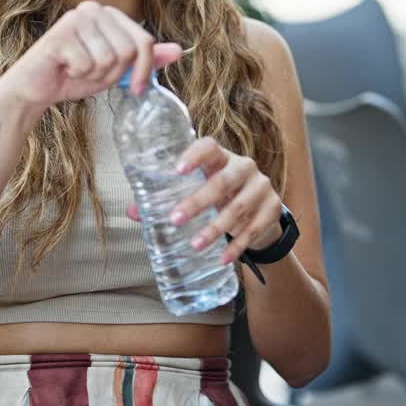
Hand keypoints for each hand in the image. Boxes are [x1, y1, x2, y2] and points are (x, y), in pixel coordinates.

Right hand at [0, 1, 181, 112]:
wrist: (35, 88)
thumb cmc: (74, 76)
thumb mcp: (117, 70)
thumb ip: (145, 59)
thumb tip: (179, 51)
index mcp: (109, 14)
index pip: (144, 40)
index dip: (144, 70)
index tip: (137, 89)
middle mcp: (93, 9)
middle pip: (128, 51)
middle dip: (113, 74)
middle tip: (90, 73)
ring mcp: (75, 19)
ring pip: (108, 58)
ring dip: (94, 75)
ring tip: (76, 69)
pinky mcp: (60, 34)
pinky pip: (87, 64)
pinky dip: (76, 75)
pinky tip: (64, 68)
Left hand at [125, 137, 282, 265]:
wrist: (261, 211)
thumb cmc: (220, 196)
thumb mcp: (198, 191)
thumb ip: (167, 198)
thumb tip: (132, 212)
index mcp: (221, 157)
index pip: (209, 146)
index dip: (194, 155)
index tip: (177, 170)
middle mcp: (244, 167)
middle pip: (222, 182)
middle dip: (198, 202)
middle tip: (175, 219)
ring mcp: (261, 187)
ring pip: (238, 208)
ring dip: (215, 229)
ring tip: (195, 245)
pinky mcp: (273, 209)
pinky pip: (253, 230)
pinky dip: (236, 246)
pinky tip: (222, 258)